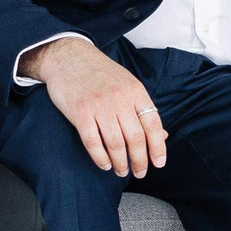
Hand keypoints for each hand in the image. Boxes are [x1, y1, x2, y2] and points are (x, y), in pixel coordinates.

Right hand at [25, 38, 165, 175]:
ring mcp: (99, 105)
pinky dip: (100, 157)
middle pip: (135, 138)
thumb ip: (142, 109)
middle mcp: (119, 98)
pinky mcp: (79, 112)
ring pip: (115, 143)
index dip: (158, 147)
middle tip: (139, 173)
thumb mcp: (128, 85)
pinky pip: (92, 142)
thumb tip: (161, 136)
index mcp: (135, 91)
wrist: (69, 57)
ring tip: (121, 171)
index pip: (152, 124)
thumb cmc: (101, 74)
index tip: (158, 163)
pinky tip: (105, 164)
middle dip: (139, 161)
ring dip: (120, 163)